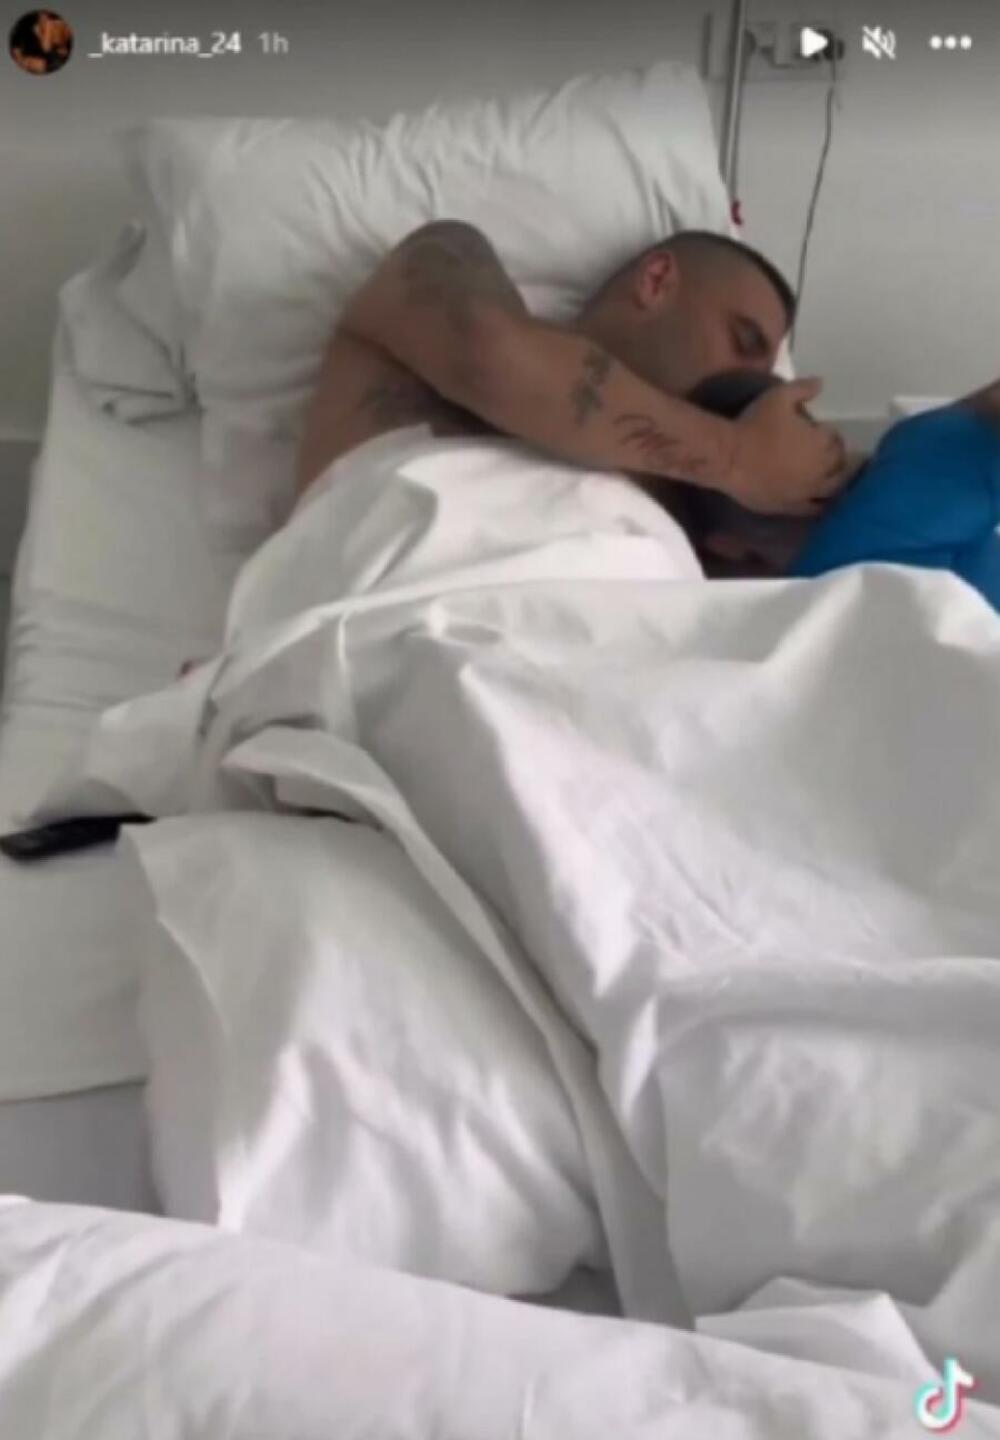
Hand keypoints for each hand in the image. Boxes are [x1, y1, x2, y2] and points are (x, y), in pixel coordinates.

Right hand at [726, 378, 847, 515]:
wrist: (727, 458)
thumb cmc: (754, 425)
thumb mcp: (778, 396)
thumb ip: (803, 389)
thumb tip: (821, 383)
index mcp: (821, 443)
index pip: (836, 440)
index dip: (831, 436)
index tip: (823, 433)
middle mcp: (821, 470)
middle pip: (841, 466)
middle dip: (838, 459)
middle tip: (829, 455)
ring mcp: (807, 491)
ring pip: (834, 490)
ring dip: (836, 483)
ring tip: (832, 479)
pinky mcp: (792, 506)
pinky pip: (815, 509)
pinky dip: (822, 505)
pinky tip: (823, 504)